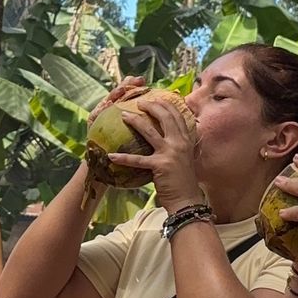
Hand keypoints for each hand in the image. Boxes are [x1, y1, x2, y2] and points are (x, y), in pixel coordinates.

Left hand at [103, 88, 203, 209]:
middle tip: (139, 102)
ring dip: (135, 121)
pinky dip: (123, 157)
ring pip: (150, 131)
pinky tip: (111, 155)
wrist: (187, 200)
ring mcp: (170, 153)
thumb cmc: (183, 180)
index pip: (177, 115)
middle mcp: (180, 143)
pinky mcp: (159, 166)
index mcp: (186, 139)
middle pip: (165, 117)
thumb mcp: (186, 157)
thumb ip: (180, 144)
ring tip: (124, 115)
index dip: (166, 104)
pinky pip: (137, 159)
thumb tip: (171, 135)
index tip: (155, 97)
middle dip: (151, 106)